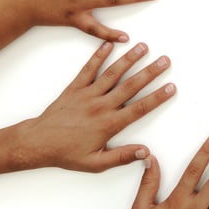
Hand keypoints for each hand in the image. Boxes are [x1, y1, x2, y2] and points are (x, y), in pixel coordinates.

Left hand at [15, 41, 174, 170]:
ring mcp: (87, 94)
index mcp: (108, 124)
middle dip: (150, 72)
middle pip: (130, 86)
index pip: (139, 108)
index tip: (171, 87)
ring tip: (143, 47)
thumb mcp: (95, 163)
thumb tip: (145, 152)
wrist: (37, 143)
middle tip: (165, 61)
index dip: (157, 97)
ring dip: (129, 59)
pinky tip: (109, 45)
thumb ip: (122, 157)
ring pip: (112, 73)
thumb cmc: (66, 154)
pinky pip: (88, 69)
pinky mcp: (74, 88)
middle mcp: (100, 106)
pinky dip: (98, 56)